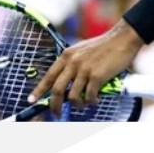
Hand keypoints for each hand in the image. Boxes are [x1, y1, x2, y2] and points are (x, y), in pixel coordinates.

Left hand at [28, 22, 142, 116]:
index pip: (49, 76)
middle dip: (54, 105)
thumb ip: (73, 64)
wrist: (122, 39)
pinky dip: (91, 102)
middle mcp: (73, 62)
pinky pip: (89, 97)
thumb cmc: (104, 46)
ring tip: (85, 103)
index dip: (39, 90)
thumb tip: (67, 83)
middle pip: (57, 90)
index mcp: (67, 55)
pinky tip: (96, 99)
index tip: (31, 100)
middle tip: (56, 113)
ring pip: (73, 97)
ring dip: (78, 105)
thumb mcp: (82, 51)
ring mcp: (84, 70)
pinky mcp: (97, 77)